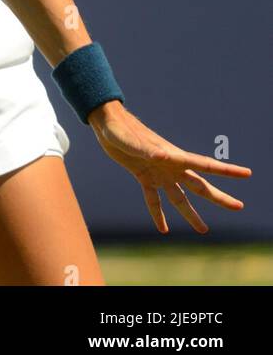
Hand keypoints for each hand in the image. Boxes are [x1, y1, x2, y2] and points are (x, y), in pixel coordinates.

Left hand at [88, 101, 251, 233]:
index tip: (247, 174)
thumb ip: (148, 150)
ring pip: (180, 198)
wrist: (108, 124)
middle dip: (219, 197)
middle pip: (200, 186)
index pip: (206, 165)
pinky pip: (153, 199)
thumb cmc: (122, 129)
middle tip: (239, 207)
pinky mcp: (144, 177)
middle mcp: (171, 167)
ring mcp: (159, 173)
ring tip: (203, 230)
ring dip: (191, 214)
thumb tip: (164, 157)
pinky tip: (163, 229)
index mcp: (175, 156)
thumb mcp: (134, 141)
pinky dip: (157, 213)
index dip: (227, 170)